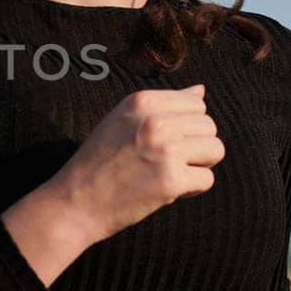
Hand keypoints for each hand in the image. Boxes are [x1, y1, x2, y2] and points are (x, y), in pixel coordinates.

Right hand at [45, 83, 222, 247]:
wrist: (75, 201)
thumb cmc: (99, 162)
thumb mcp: (123, 120)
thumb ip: (164, 105)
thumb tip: (201, 89)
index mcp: (142, 101)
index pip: (196, 103)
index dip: (187, 126)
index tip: (165, 142)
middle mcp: (155, 121)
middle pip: (209, 126)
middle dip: (196, 146)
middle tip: (167, 162)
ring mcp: (165, 150)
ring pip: (215, 150)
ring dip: (199, 165)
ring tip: (171, 173)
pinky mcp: (171, 181)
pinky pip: (207, 179)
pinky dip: (192, 188)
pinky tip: (167, 190)